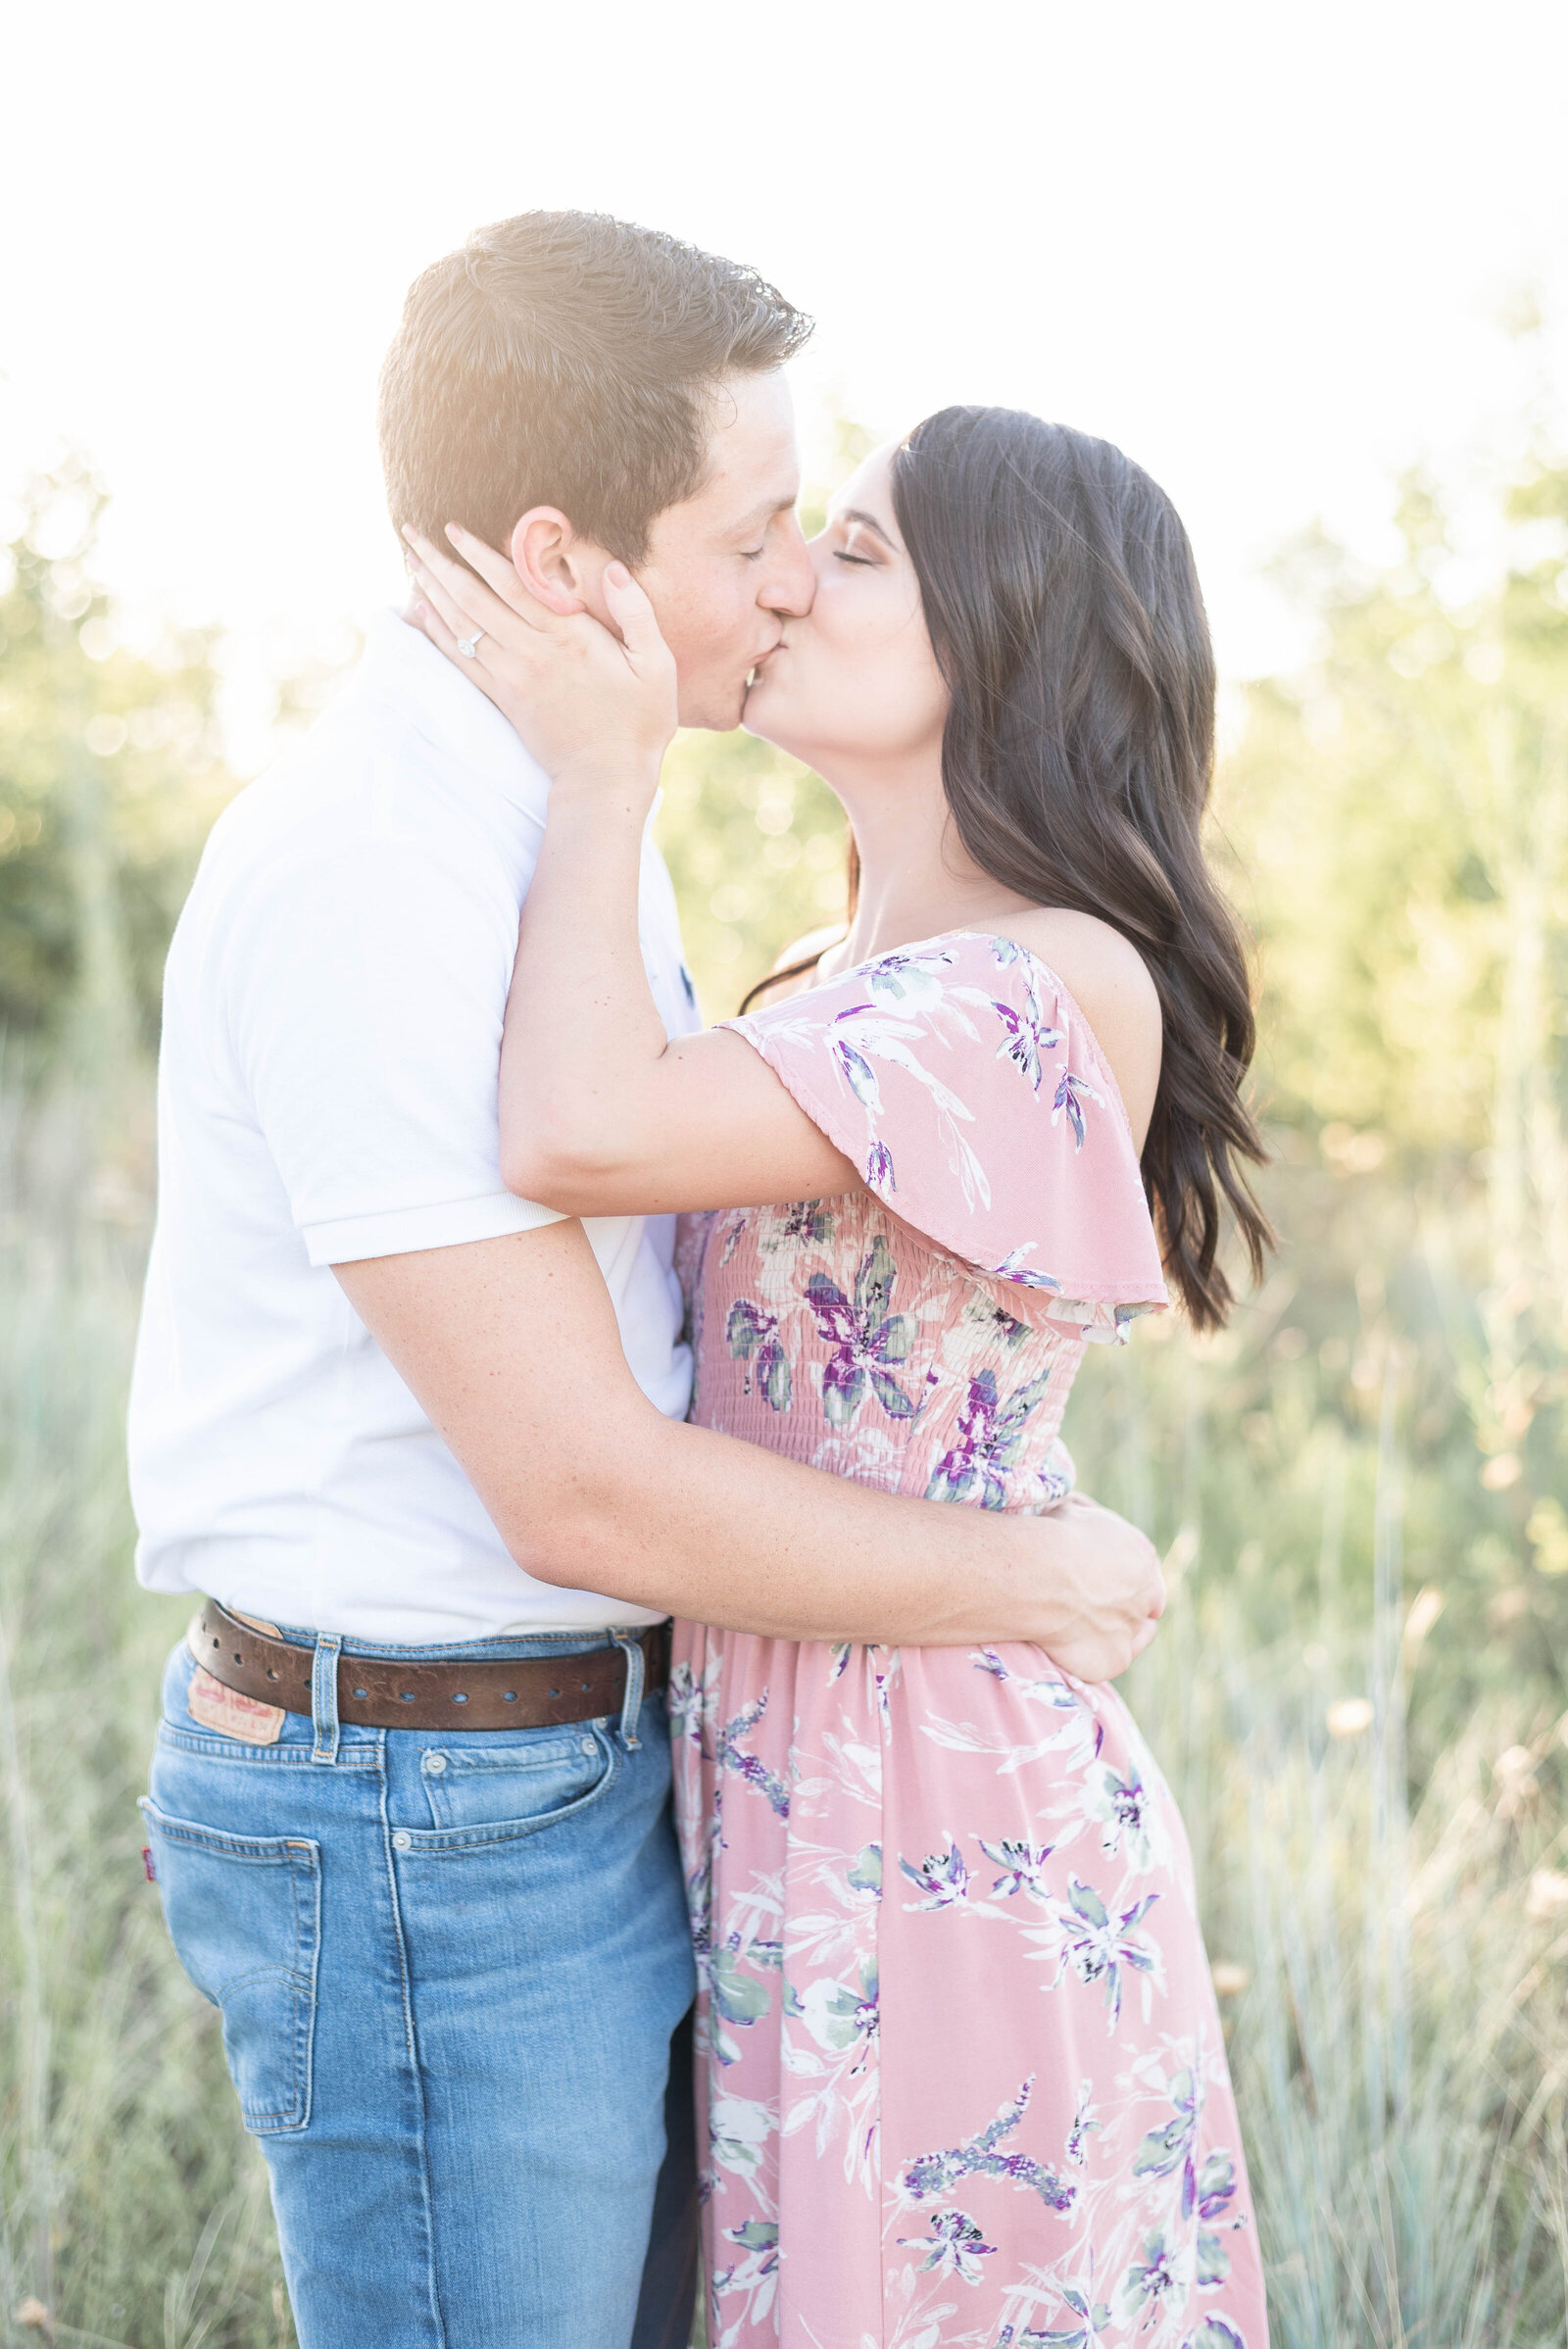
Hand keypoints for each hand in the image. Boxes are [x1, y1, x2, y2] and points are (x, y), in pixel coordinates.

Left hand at [403, 524, 677, 794]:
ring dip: (432, 591)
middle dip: (440, 563)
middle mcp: (532, 653)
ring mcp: (512, 677)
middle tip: (412, 534)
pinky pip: (460, 659)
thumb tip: (614, 568)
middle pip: (474, 599)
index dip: (479, 553)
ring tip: (412, 562)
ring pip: (462, 626)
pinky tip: (420, 612)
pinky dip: (436, 633)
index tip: (454, 528)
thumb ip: (637, 613)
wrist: (606, 779)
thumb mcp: (657, 666)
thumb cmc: (639, 722)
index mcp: (568, 637)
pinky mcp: (503, 699)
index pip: (512, 584)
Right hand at [1019, 1494, 1165, 1680]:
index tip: (1102, 1580)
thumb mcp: (1074, 1510)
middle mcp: (1147, 1593)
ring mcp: (1133, 1627)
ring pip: (1134, 1633)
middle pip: (1144, 1603)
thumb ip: (1090, 1521)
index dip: (1124, 1575)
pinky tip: (1076, 1646)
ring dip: (1115, 1629)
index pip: (1143, 1569)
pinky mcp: (1116, 1659)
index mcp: (1142, 1554)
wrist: (1037, 1574)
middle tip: (1089, 1602)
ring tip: (1080, 1625)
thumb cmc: (1048, 1536)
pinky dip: (1097, 1655)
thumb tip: (1084, 1521)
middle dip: (1123, 1602)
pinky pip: (1113, 1659)